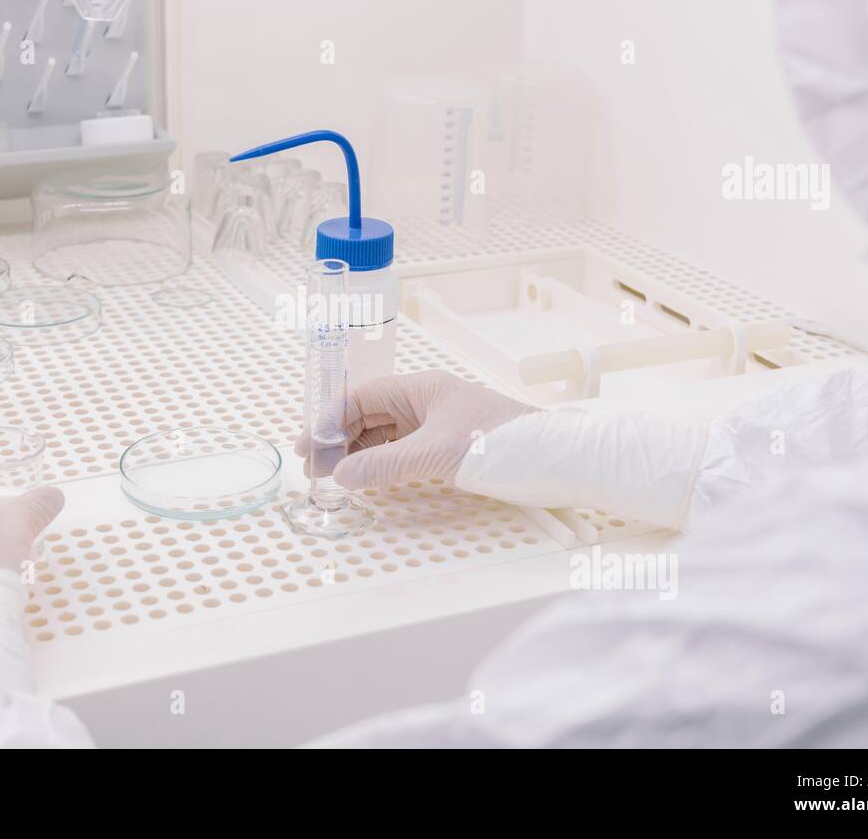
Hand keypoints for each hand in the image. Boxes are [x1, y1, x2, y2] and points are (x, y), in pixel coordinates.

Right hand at [296, 371, 536, 489]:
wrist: (561, 461)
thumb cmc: (507, 445)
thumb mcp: (439, 456)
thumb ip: (386, 466)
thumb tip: (341, 476)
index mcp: (421, 388)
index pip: (361, 398)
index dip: (328, 421)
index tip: (306, 447)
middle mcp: (426, 402)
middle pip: (368, 416)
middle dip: (338, 440)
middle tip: (314, 470)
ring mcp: (437, 425)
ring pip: (384, 435)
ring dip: (356, 454)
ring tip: (333, 478)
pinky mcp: (449, 448)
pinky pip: (402, 452)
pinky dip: (380, 465)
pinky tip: (367, 479)